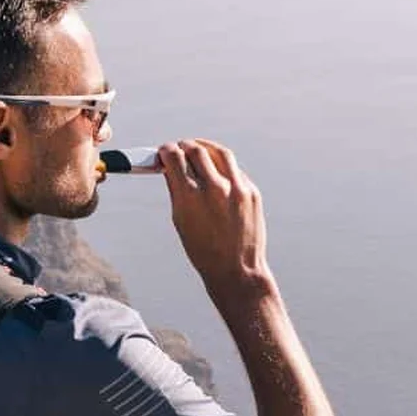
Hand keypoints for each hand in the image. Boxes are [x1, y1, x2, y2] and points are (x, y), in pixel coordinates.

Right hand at [157, 139, 271, 296]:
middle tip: (180, 147)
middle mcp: (214, 188)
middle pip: (196, 150)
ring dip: (206, 147)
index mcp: (190, 197)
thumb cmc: (204, 251)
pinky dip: (223, 166)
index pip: (175, 157)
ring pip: (220, 152)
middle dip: (185, 145)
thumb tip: (170, 167)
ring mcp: (236, 189)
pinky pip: (235, 170)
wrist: (236, 269)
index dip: (167, 150)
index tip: (165, 150)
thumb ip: (175, 189)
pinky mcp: (252, 192)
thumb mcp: (180, 220)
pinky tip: (216, 171)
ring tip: (199, 149)